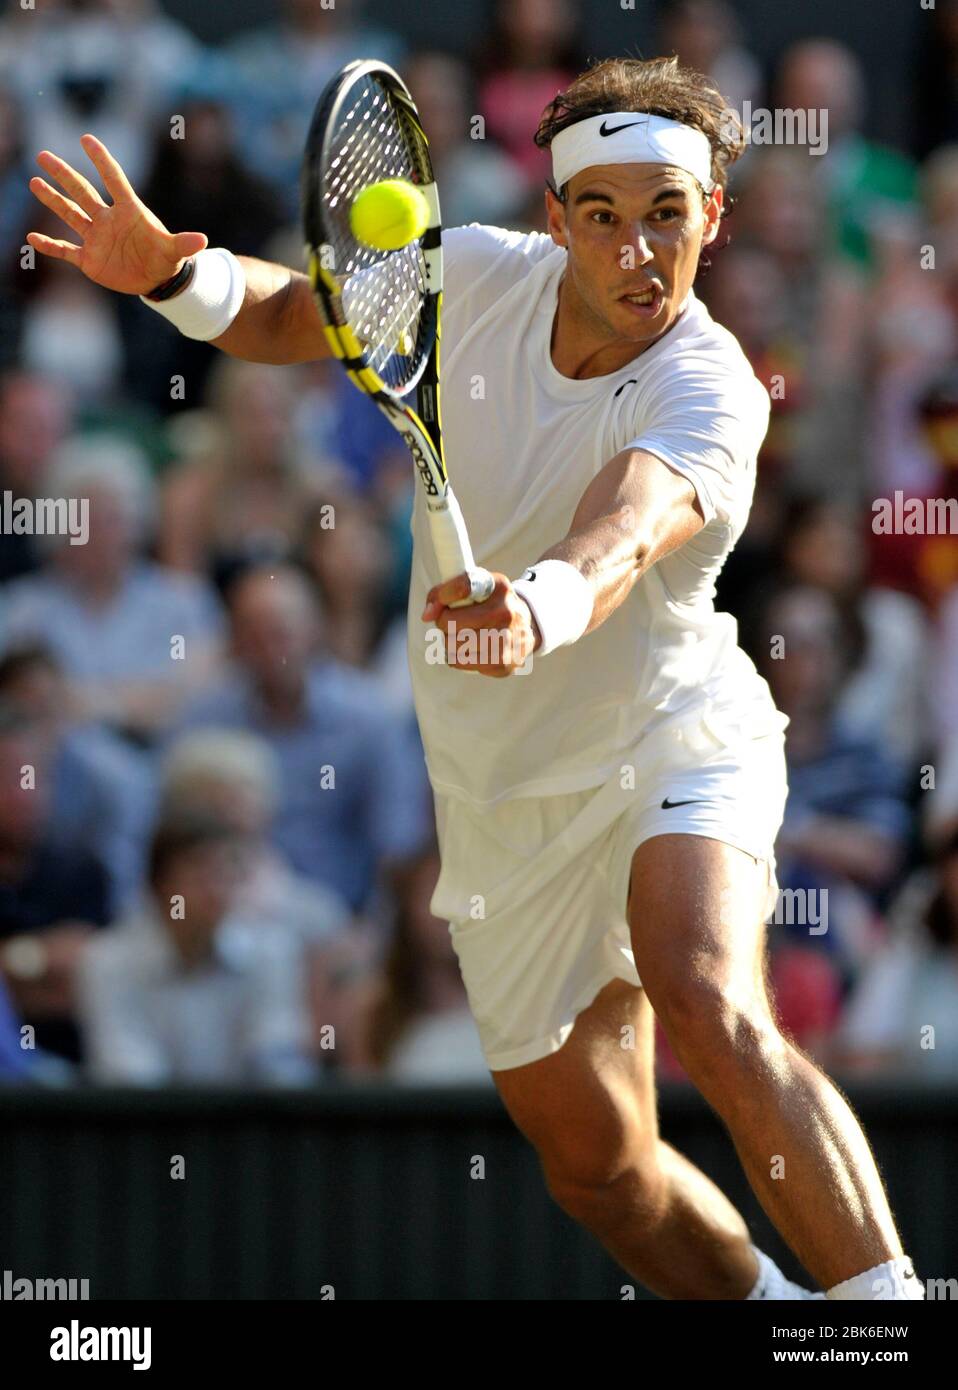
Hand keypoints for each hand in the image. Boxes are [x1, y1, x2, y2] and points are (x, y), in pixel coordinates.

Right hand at [27, 133, 208, 294]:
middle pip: (82, 191)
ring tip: (34, 181)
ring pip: (70, 214)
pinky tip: (32, 239)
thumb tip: (203, 241)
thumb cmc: (165, 258)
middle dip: (64, 175)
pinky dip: (50, 246)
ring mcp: (96, 237)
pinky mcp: (89, 260)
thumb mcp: (175, 251)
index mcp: (128, 211)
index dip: (101, 160)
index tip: (87, 139)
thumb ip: (184, 244)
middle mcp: (108, 219)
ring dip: (52, 200)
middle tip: (43, 156)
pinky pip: (65, 250)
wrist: (156, 279)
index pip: (113, 179)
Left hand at [422, 572, 539, 677]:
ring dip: (450, 641)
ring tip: (462, 636)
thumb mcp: (474, 587)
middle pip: (451, 622)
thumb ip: (444, 592)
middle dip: (444, 623)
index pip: (463, 586)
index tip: (436, 604)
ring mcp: (506, 640)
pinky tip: (469, 650)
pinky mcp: (502, 663)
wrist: (526, 627)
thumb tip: (426, 615)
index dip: (443, 596)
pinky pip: (460, 663)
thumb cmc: (490, 604)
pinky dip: (458, 657)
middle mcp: (506, 612)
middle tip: (452, 622)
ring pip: (453, 645)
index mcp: (498, 587)